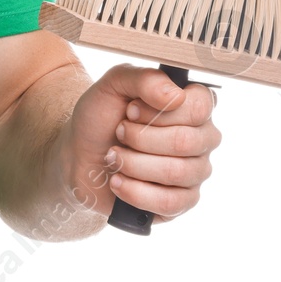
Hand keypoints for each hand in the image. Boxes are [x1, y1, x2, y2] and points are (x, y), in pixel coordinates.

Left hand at [61, 65, 221, 222]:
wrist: (78, 153)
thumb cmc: (101, 116)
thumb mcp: (113, 84)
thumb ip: (144, 78)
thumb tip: (176, 96)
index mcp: (193, 105)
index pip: (199, 106)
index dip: (158, 111)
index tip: (130, 110)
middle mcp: (202, 138)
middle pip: (186, 141)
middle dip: (139, 137)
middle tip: (119, 132)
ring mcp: (195, 172)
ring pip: (176, 172)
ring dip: (132, 163)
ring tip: (114, 156)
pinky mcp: (182, 201)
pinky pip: (171, 203)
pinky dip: (135, 191)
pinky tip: (118, 181)